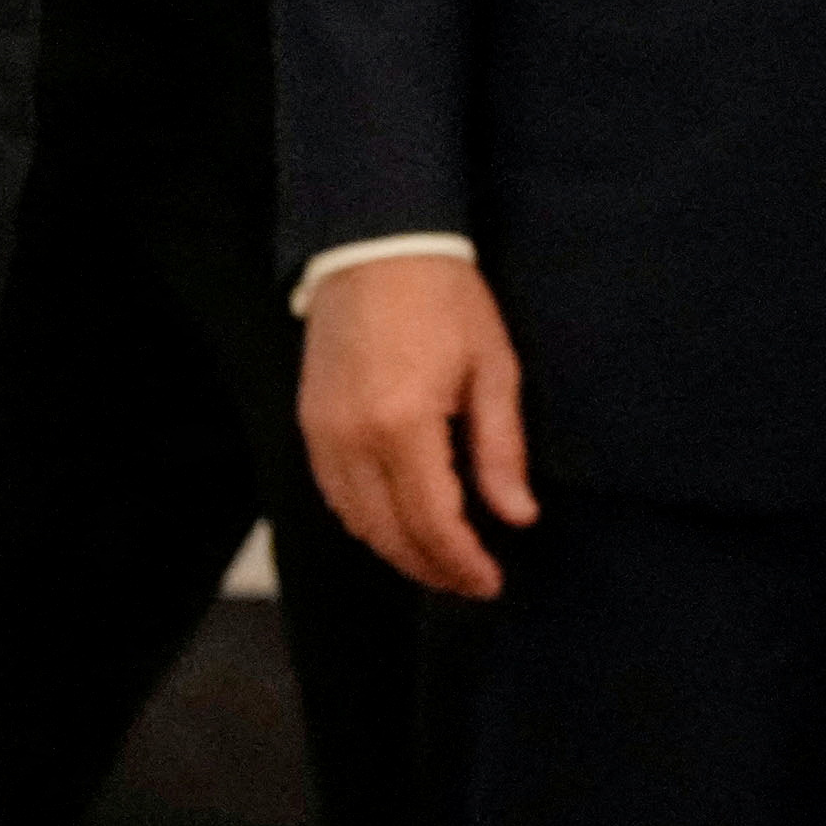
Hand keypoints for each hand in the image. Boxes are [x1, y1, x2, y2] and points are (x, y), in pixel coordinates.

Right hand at [298, 250, 534, 599]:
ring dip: (396, 549)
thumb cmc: (443, 298)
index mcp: (404, 424)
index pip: (433, 524)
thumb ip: (501, 450)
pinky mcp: (308, 418)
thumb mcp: (492, 368)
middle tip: (470, 582)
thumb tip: (517, 516)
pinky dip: (364, 519)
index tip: (491, 582)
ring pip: (355, 521)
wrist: (375, 242)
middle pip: (389, 534)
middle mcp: (353, 436)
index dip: (463, 564)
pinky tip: (395, 521)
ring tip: (437, 559)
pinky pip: (332, 491)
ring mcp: (322, 429)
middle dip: (432, 568)